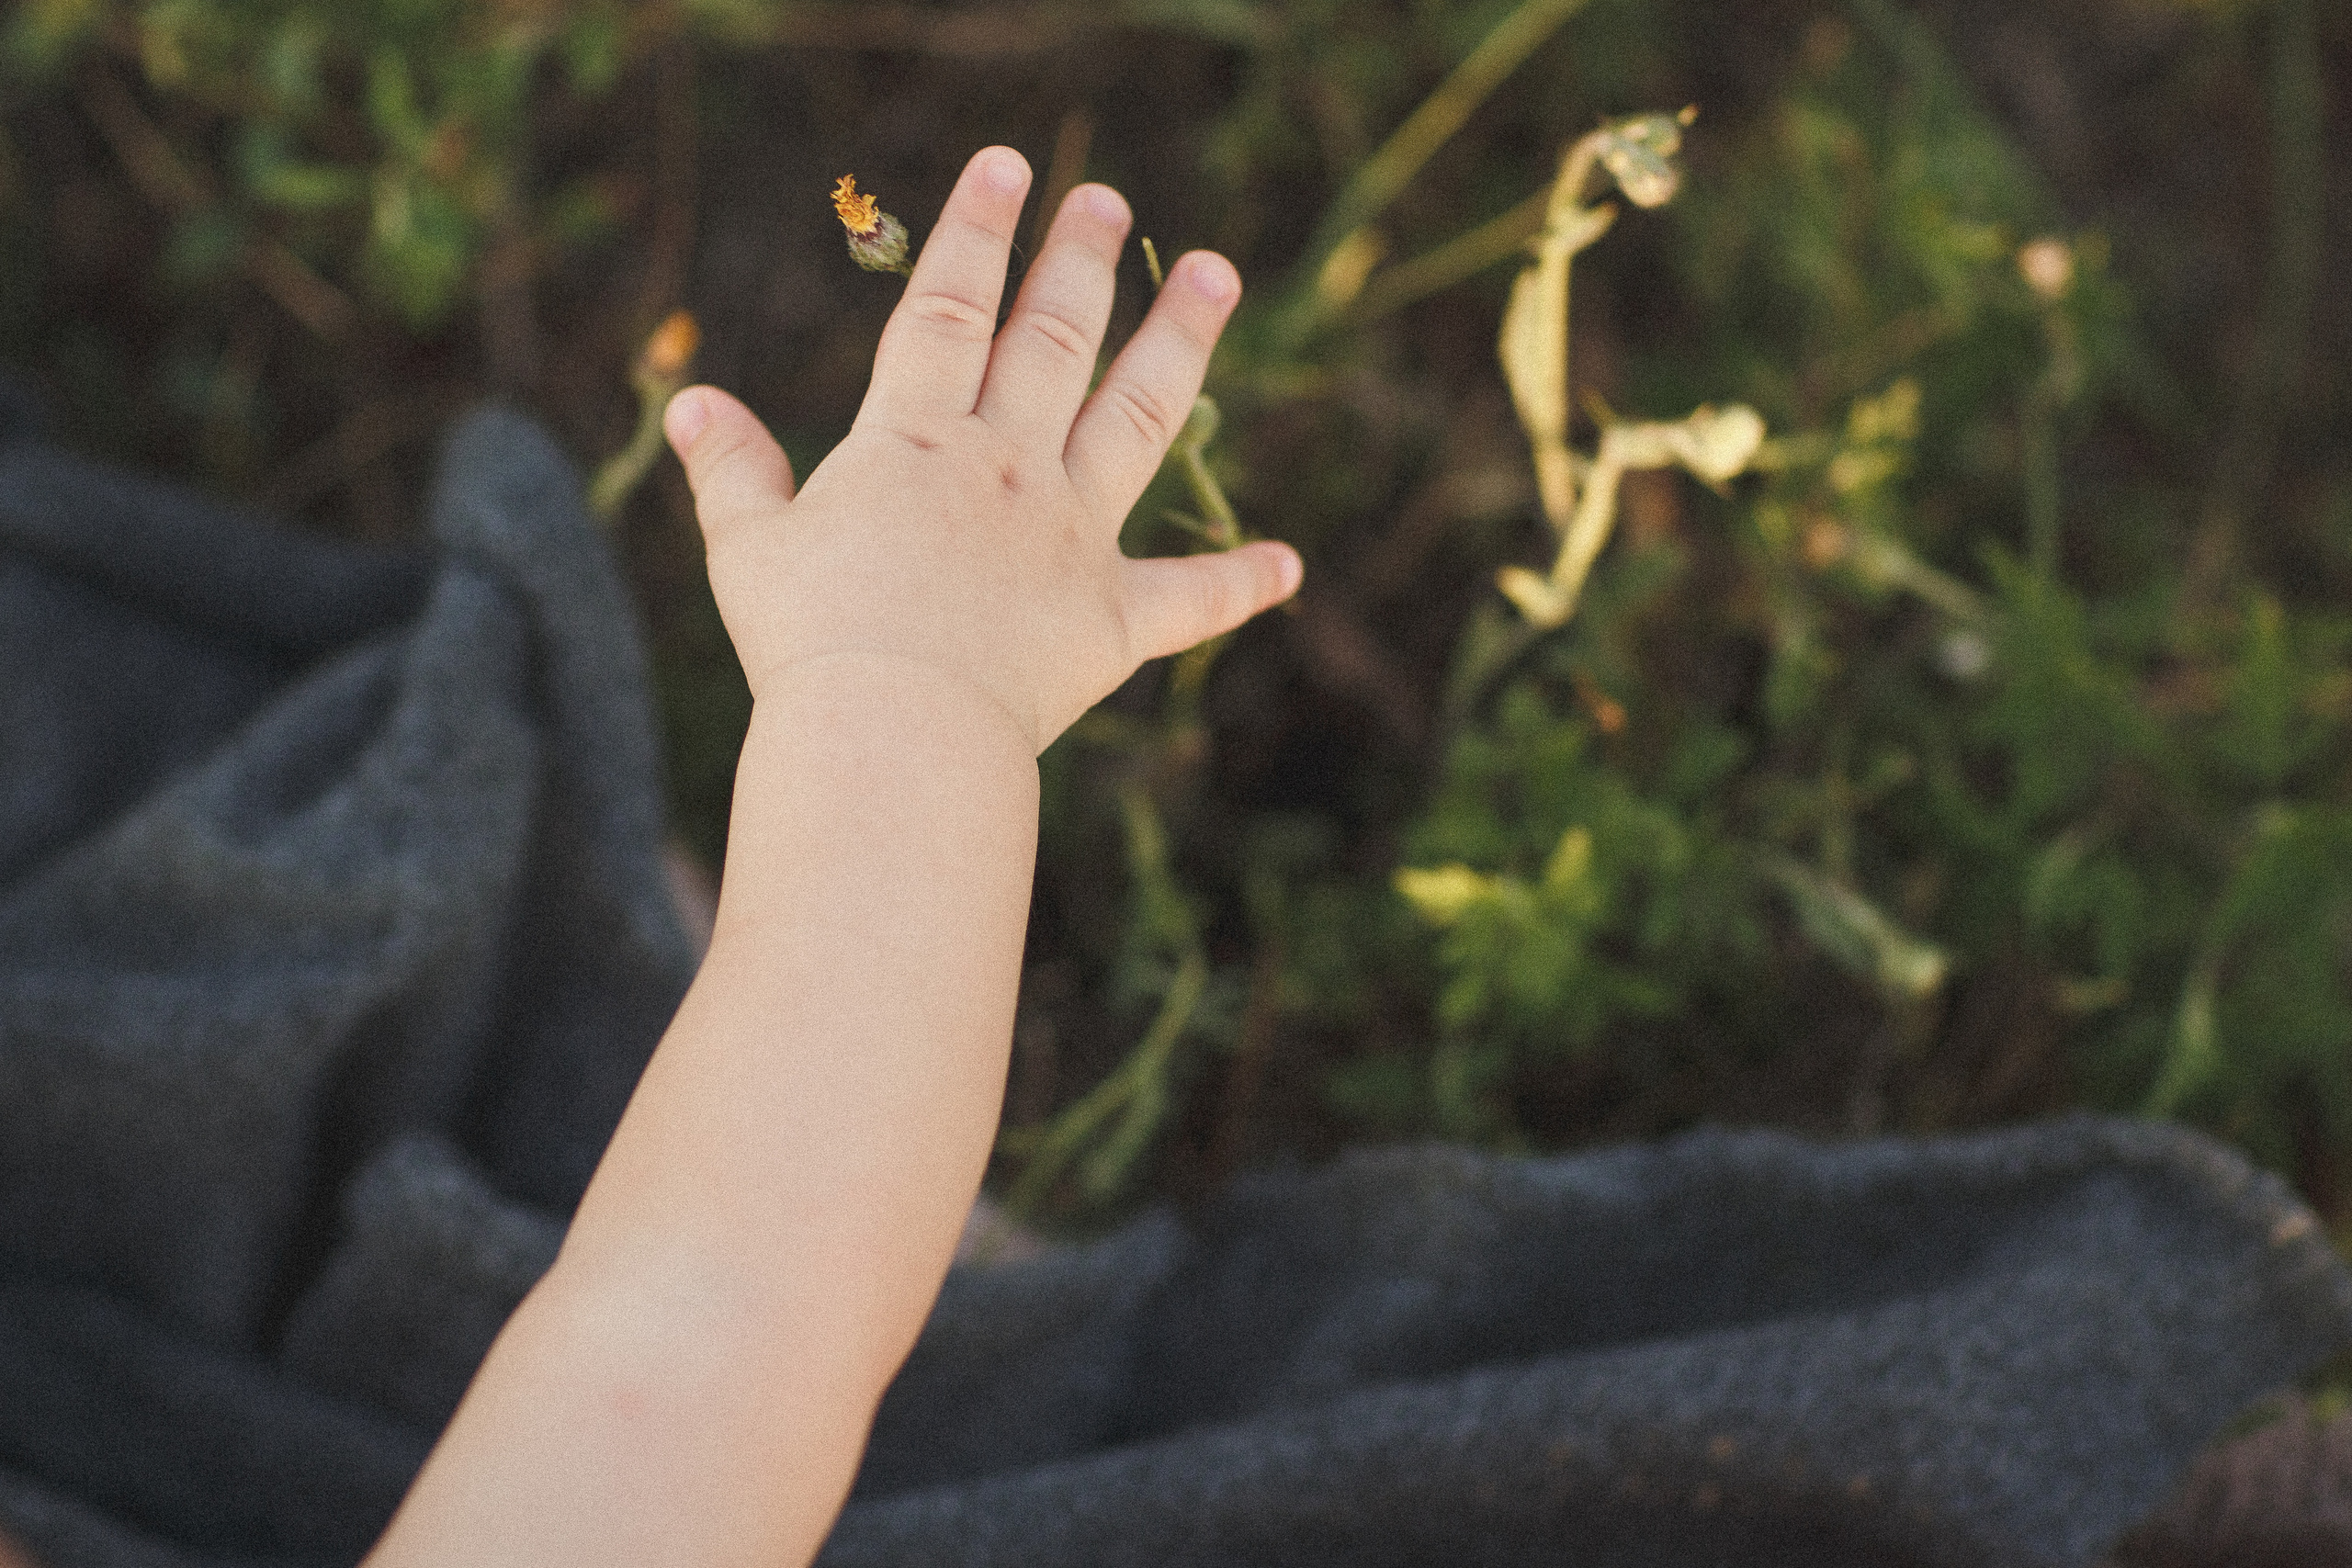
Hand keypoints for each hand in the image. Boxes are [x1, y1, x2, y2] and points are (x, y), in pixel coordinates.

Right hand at [664, 145, 1302, 753]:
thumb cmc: (808, 641)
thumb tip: (692, 402)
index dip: (977, 232)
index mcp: (917, 440)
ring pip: (1138, 418)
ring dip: (1181, 342)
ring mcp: (1069, 537)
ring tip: (1219, 273)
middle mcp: (1006, 467)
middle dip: (1081, 262)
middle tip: (1108, 201)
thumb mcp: (750, 548)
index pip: (950, 309)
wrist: (894, 732)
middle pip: (1054, 341)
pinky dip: (1240, 585)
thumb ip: (733, 470)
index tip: (1008, 167)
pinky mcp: (1111, 619)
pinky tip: (1290, 565)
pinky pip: (1188, 600)